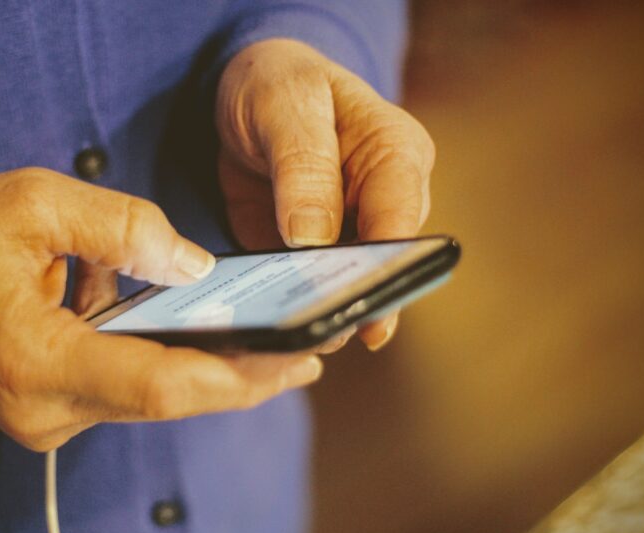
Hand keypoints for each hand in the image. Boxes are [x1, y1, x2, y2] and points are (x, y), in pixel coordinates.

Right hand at [0, 167, 321, 450]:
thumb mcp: (29, 204)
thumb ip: (120, 228)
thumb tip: (193, 264)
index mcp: (36, 359)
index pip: (160, 384)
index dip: (238, 375)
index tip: (296, 360)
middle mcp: (45, 410)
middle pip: (169, 400)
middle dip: (241, 376)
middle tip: (304, 349)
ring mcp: (46, 419)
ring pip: (150, 397)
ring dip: (203, 365)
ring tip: (265, 334)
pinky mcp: (50, 410)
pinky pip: (123, 389)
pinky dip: (161, 358)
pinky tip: (190, 328)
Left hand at [217, 39, 433, 350]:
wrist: (243, 93)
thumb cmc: (278, 84)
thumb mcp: (285, 105)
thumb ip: (303, 165)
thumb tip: (314, 239)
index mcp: (395, 153)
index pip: (400, 218)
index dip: (390, 269)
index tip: (368, 315)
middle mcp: (381, 200)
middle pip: (378, 264)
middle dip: (351, 300)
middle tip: (322, 334)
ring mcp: (347, 232)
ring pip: (343, 285)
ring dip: (317, 311)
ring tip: (288, 337)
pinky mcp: (309, 254)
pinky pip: (303, 289)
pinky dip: (285, 306)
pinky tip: (265, 325)